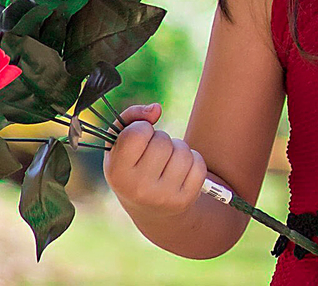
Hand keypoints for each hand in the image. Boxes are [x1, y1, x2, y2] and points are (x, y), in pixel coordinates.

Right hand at [103, 102, 208, 219]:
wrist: (149, 208)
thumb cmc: (133, 165)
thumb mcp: (120, 142)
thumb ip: (132, 117)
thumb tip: (156, 108)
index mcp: (118, 173)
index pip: (137, 133)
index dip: (142, 128)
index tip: (140, 138)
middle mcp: (139, 188)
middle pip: (162, 141)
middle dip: (161, 139)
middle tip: (154, 152)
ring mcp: (164, 196)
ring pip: (183, 151)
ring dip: (178, 149)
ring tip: (167, 161)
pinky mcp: (186, 200)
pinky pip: (199, 164)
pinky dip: (193, 161)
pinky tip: (180, 171)